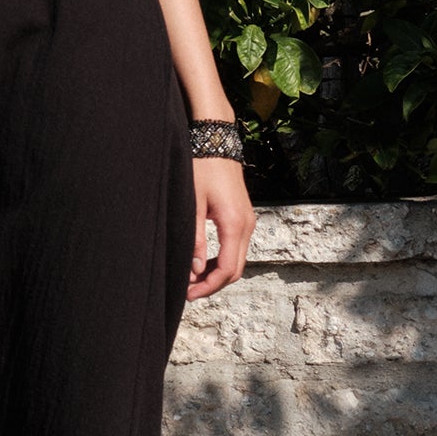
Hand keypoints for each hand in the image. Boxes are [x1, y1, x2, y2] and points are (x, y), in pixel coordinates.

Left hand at [187, 157, 254, 299]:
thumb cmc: (202, 168)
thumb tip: (194, 270)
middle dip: (213, 284)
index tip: (189, 294)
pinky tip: (203, 262)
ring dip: (217, 273)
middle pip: (235, 270)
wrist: (217, 142)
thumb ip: (194, 239)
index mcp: (234, 225)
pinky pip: (236, 248)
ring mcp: (248, 221)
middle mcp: (247, 226)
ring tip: (192, 278)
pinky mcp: (243, 217)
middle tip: (188, 291)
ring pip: (237, 260)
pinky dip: (222, 260)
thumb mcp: (192, 204)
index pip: (226, 269)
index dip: (208, 286)